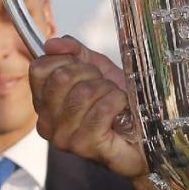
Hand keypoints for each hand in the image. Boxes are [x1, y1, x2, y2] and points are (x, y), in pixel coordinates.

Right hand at [30, 35, 147, 178]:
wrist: (149, 136)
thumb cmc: (122, 106)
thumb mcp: (100, 71)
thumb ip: (76, 53)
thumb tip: (52, 43)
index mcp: (44, 104)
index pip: (40, 68)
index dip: (70, 61)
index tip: (89, 72)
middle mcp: (47, 123)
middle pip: (61, 77)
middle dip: (93, 76)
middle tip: (107, 89)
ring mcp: (63, 137)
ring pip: (83, 92)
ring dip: (109, 91)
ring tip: (116, 102)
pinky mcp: (84, 146)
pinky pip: (102, 109)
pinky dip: (119, 102)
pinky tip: (123, 111)